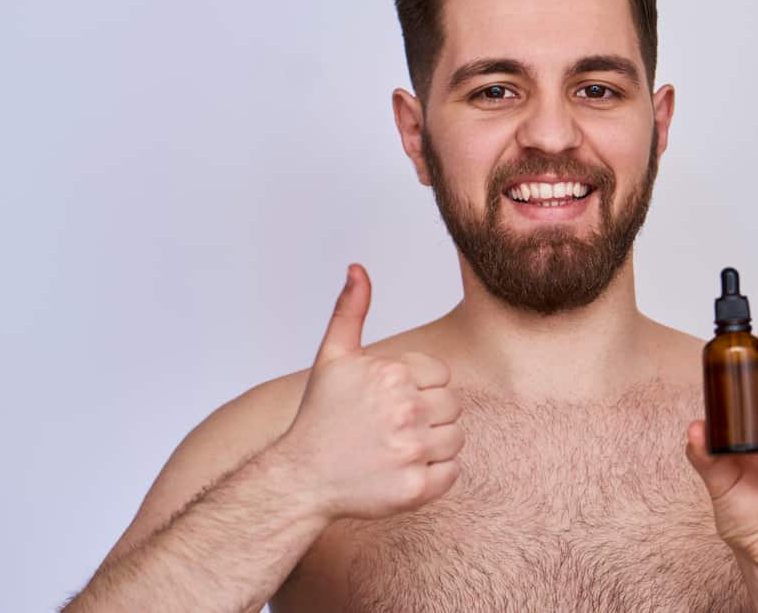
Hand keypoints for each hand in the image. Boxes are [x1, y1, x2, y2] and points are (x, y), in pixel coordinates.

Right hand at [280, 263, 464, 521]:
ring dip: (433, 444)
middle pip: (452, 406)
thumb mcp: (333, 356)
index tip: (389, 402)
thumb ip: (350, 310)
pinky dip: (435, 474)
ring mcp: (411, 451)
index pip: (441, 376)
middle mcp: (405, 410)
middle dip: (428, 415)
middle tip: (393, 427)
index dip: (418, 388)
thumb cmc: (320, 416)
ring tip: (397, 447)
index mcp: (392, 374)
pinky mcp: (416, 489)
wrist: (301, 477)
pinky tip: (404, 469)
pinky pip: (452, 473)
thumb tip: (357, 268)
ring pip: (456, 438)